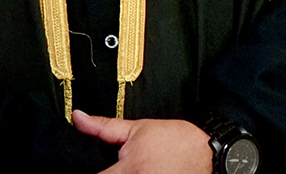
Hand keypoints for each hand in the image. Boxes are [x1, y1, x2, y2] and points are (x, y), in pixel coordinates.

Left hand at [73, 109, 213, 173]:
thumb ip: (104, 127)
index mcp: (127, 172)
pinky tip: (140, 171)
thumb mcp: (138, 128)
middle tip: (114, 165)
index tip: (96, 165)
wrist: (207, 152)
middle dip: (108, 172)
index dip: (87, 171)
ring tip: (128, 168)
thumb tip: (78, 117)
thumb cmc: (174, 140)